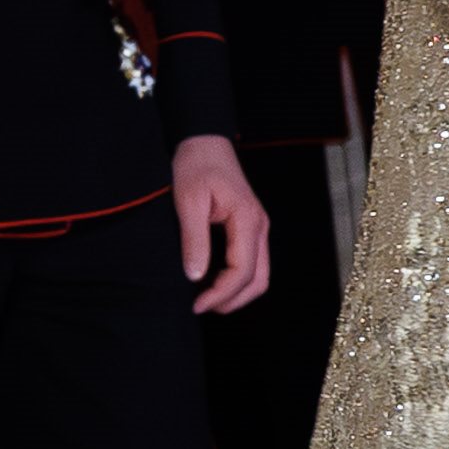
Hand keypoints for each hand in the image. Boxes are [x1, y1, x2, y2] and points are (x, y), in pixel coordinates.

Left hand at [175, 135, 271, 314]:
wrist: (204, 140)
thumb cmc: (196, 164)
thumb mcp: (188, 201)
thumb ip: (194, 240)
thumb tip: (195, 276)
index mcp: (247, 220)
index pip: (242, 271)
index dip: (221, 294)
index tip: (196, 305)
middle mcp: (259, 226)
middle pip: (259, 280)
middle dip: (232, 300)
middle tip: (200, 307)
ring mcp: (258, 227)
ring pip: (259, 275)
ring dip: (236, 293)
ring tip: (206, 300)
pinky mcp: (250, 228)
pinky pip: (252, 262)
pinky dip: (237, 280)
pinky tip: (213, 283)